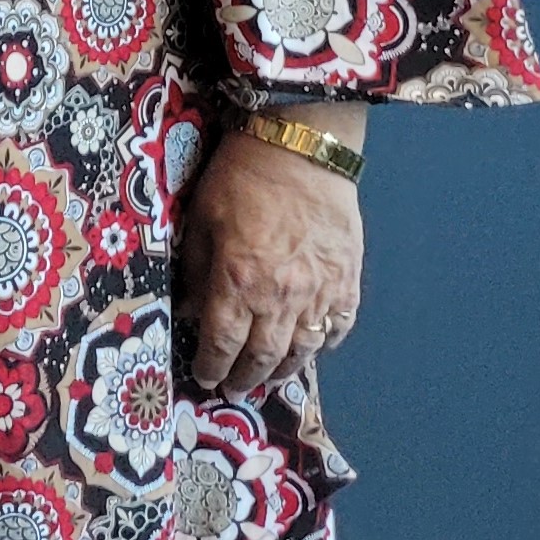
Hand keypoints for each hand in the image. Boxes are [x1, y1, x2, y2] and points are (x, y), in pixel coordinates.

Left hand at [178, 123, 364, 396]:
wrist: (300, 150)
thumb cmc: (240, 179)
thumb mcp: (201, 220)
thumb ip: (198, 272)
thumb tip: (193, 312)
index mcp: (238, 282)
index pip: (222, 343)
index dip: (211, 367)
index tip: (204, 379)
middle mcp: (281, 297)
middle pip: (264, 357)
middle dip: (245, 379)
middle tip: (233, 390)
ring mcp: (320, 292)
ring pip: (303, 351)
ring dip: (283, 371)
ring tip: (267, 379)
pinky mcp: (347, 281)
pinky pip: (337, 328)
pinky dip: (322, 344)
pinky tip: (309, 349)